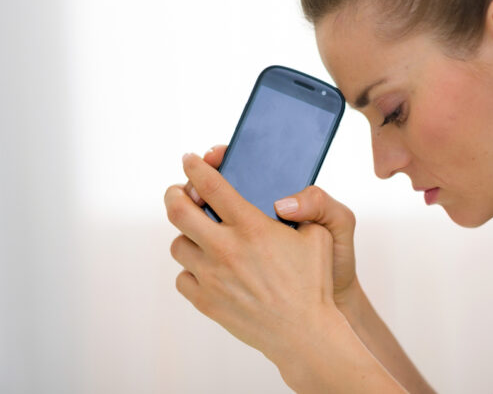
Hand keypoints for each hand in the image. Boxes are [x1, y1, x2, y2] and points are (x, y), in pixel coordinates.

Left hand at [183, 146, 359, 307]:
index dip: (196, 167)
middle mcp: (225, 249)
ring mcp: (212, 277)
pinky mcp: (206, 301)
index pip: (211, 185)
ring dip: (186, 235)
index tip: (189, 159)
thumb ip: (304, 208)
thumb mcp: (319, 235)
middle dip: (174, 193)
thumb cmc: (313, 283)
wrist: (304, 334)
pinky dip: (191, 269)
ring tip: (198, 235)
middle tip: (178, 191)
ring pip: (177, 245)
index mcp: (251, 227)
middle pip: (178, 210)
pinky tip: (206, 268)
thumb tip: (279, 199)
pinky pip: (182, 277)